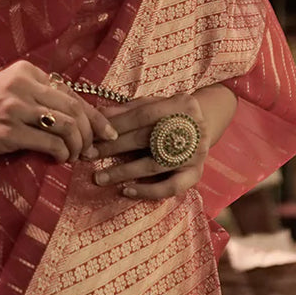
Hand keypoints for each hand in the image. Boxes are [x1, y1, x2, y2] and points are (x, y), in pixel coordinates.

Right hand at [0, 61, 117, 164]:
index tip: (105, 132)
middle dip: (91, 132)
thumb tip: (77, 115)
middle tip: (93, 149)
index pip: (71, 92)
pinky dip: (62, 153)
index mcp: (26, 71)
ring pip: (67, 125)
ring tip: (74, 156)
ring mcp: (15, 107)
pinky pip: (50, 142)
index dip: (93, 115)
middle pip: (74, 108)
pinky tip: (60, 159)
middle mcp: (23, 84)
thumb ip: (39, 96)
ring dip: (77, 145)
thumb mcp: (9, 90)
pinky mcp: (9, 132)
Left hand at [90, 92, 210, 199]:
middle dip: (113, 148)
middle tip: (88, 155)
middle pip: (146, 139)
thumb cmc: (172, 112)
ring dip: (124, 172)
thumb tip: (98, 115)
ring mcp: (195, 154)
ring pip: (155, 165)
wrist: (207, 123)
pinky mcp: (196, 174)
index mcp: (181, 105)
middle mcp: (191, 129)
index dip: (117, 124)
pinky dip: (148, 191)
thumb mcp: (154, 103)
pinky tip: (127, 191)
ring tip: (100, 178)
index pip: (143, 114)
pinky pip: (171, 187)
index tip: (93, 134)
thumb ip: (128, 109)